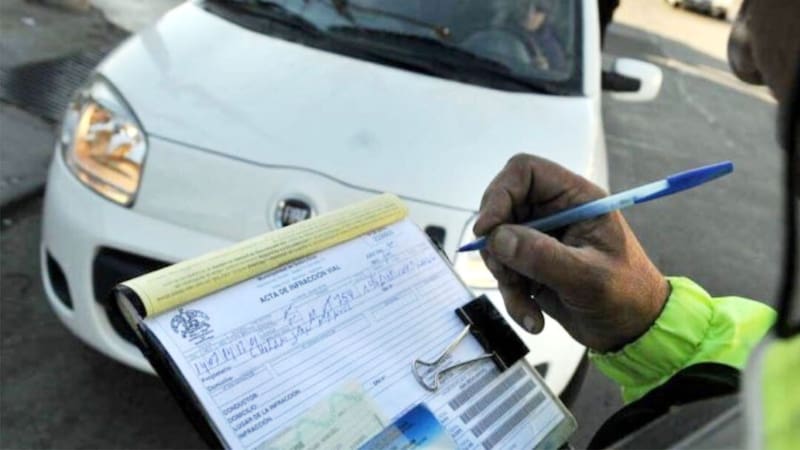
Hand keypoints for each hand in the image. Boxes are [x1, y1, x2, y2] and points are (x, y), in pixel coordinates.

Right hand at [475, 154, 668, 351]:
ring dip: (506, 278)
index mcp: (576, 199)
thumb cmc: (627, 295)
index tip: (487, 229)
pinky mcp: (531, 264)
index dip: (500, 193)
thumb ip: (542, 256)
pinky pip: (505, 272)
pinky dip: (512, 297)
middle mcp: (554, 212)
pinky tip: (534, 317)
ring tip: (528, 305)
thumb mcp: (587, 277)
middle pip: (503, 207)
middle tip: (504, 272)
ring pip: (499, 244)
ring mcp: (541, 238)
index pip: (525, 172)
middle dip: (498, 245)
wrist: (633, 330)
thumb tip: (498, 238)